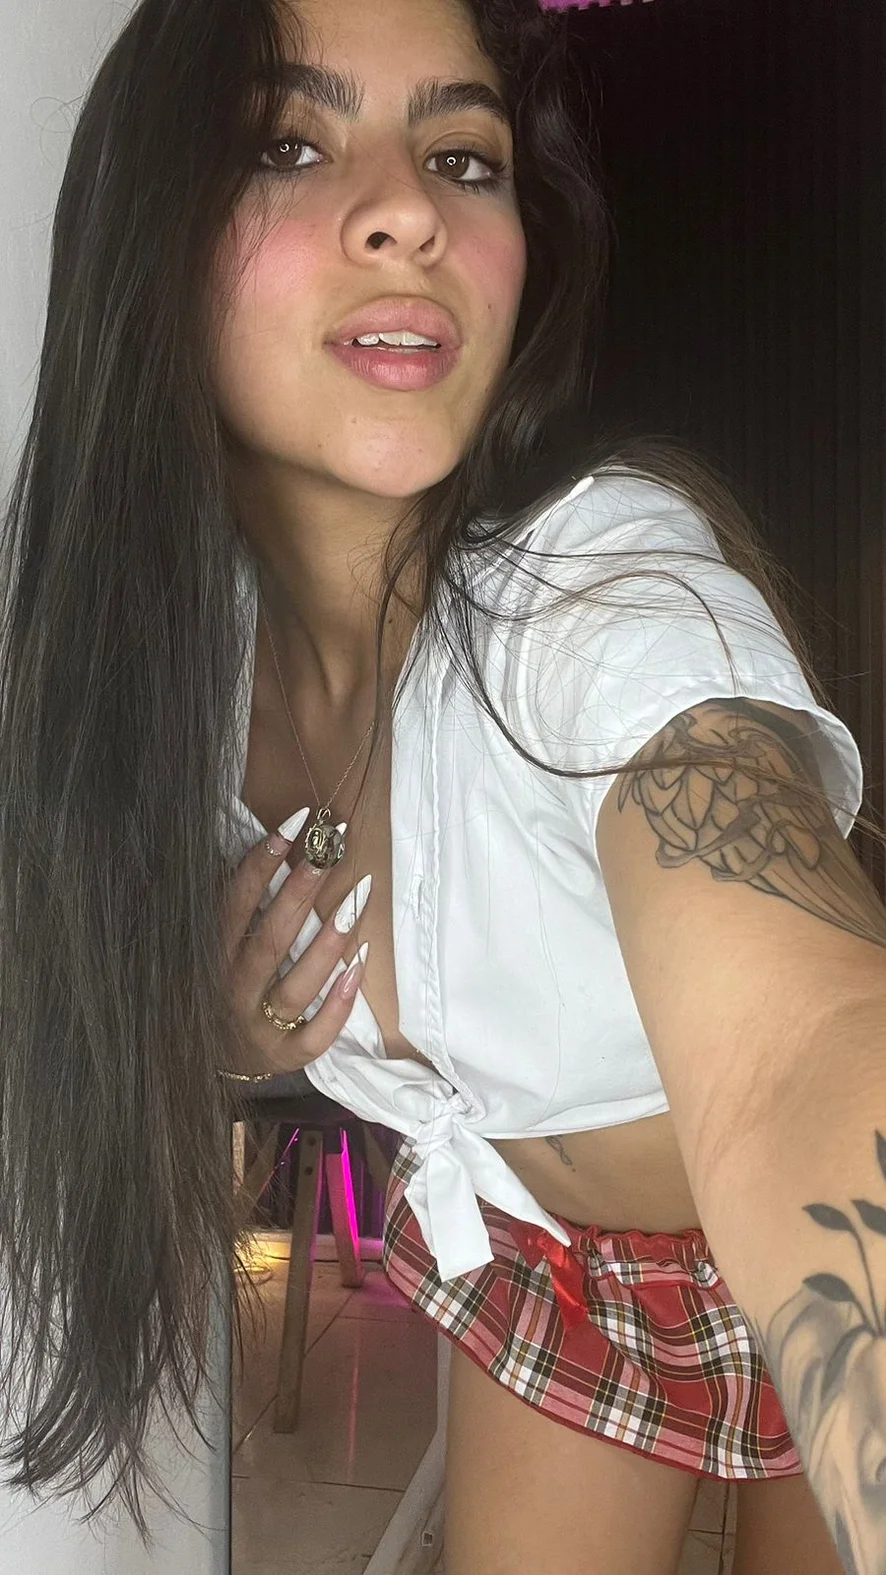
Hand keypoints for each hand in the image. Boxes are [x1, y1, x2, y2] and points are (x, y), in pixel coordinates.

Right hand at [223, 812, 369, 1076]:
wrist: (215, 1059)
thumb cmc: (227, 986)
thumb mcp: (220, 946)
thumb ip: (237, 907)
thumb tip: (272, 843)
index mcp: (214, 956)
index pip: (235, 903)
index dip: (262, 862)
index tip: (295, 823)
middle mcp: (234, 989)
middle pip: (270, 937)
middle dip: (301, 890)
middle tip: (331, 848)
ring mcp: (260, 1026)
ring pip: (297, 985)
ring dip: (328, 942)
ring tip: (357, 897)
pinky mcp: (286, 1056)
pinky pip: (316, 1033)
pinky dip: (338, 1004)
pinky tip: (360, 966)